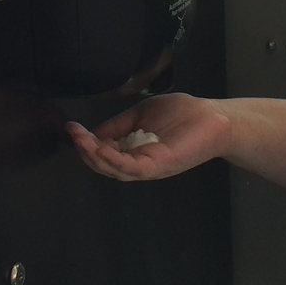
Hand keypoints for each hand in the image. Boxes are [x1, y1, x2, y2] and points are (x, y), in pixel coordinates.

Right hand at [66, 92, 229, 181]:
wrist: (214, 117)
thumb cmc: (184, 114)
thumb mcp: (142, 115)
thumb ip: (119, 124)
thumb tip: (94, 131)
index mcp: (133, 151)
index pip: (103, 152)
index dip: (85, 142)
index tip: (71, 128)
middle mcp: (138, 163)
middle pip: (104, 165)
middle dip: (85, 151)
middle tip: (73, 135)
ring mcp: (148, 167)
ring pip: (113, 169)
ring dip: (93, 156)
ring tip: (80, 141)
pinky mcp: (158, 166)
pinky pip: (130, 168)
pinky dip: (113, 160)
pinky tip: (101, 148)